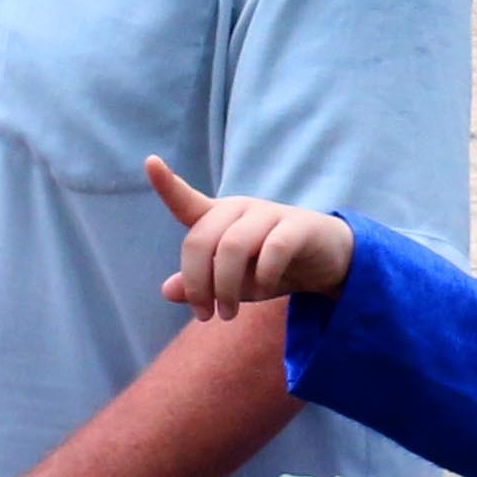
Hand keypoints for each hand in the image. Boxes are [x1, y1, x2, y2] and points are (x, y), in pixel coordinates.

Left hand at [144, 158, 348, 315]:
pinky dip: (263, 277)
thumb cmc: (270, 268)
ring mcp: (270, 214)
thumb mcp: (232, 282)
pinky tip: (264, 292)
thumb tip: (167, 290)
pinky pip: (273, 250)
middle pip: (201, 240)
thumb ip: (201, 284)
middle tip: (206, 315)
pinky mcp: (299, 226)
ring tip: (229, 314)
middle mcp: (240, 210)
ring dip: (226, 287)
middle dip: (197, 284)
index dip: (167, 183)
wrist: (326, 262)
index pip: (187, 200)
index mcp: (219, 218)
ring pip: (233, 247)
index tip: (150, 161)